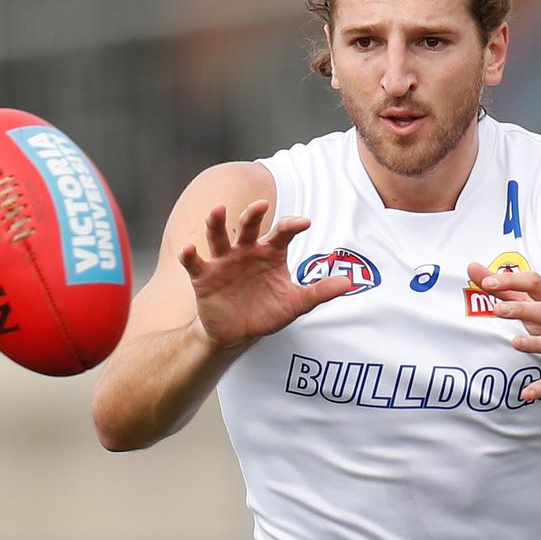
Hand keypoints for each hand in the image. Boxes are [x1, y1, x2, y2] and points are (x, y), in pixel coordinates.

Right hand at [181, 201, 351, 348]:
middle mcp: (246, 251)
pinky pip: (195, 262)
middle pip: (249, 226)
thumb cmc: (267, 312)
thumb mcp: (295, 303)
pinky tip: (189, 249)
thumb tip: (351, 283)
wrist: (238, 334)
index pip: (282, 232)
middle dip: (253, 214)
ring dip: (216, 222)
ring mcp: (224, 261)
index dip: (291, 225)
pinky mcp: (204, 276)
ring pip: (218, 236)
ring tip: (216, 210)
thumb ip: (320, 292)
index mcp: (270, 252)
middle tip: (261, 205)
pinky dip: (190, 255)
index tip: (304, 223)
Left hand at [468, 262, 540, 401]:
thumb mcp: (536, 304)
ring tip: (515, 343)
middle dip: (520, 310)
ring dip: (534, 343)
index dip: (511, 281)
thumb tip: (473, 268)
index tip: (487, 281)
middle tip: (497, 310)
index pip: (534, 282)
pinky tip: (526, 394)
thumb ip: (505, 288)